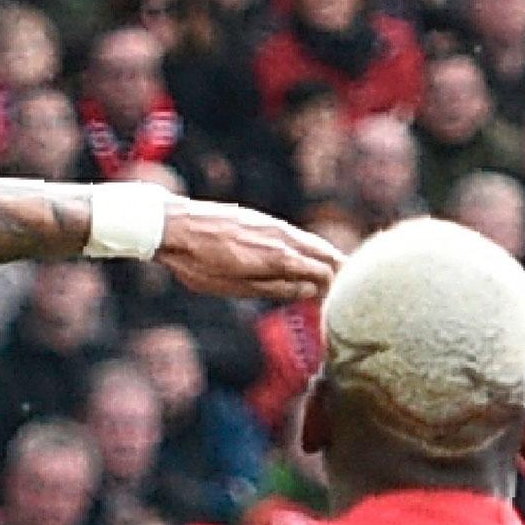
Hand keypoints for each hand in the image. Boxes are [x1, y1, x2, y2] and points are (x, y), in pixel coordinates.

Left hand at [156, 198, 342, 300]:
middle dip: (342, 271)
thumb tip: (310, 291)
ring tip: (337, 275)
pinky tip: (304, 256)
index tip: (342, 306)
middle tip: (352, 291)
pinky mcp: (258, 217)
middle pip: (326, 253)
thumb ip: (275, 288)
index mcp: (280, 257)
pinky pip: (293, 233)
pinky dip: (306, 247)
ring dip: (326, 257)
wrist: (171, 225)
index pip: (326, 272)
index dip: (338, 290)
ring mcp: (270, 223)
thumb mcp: (235, 286)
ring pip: (310, 240)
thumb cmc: (198, 262)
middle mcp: (281, 235)